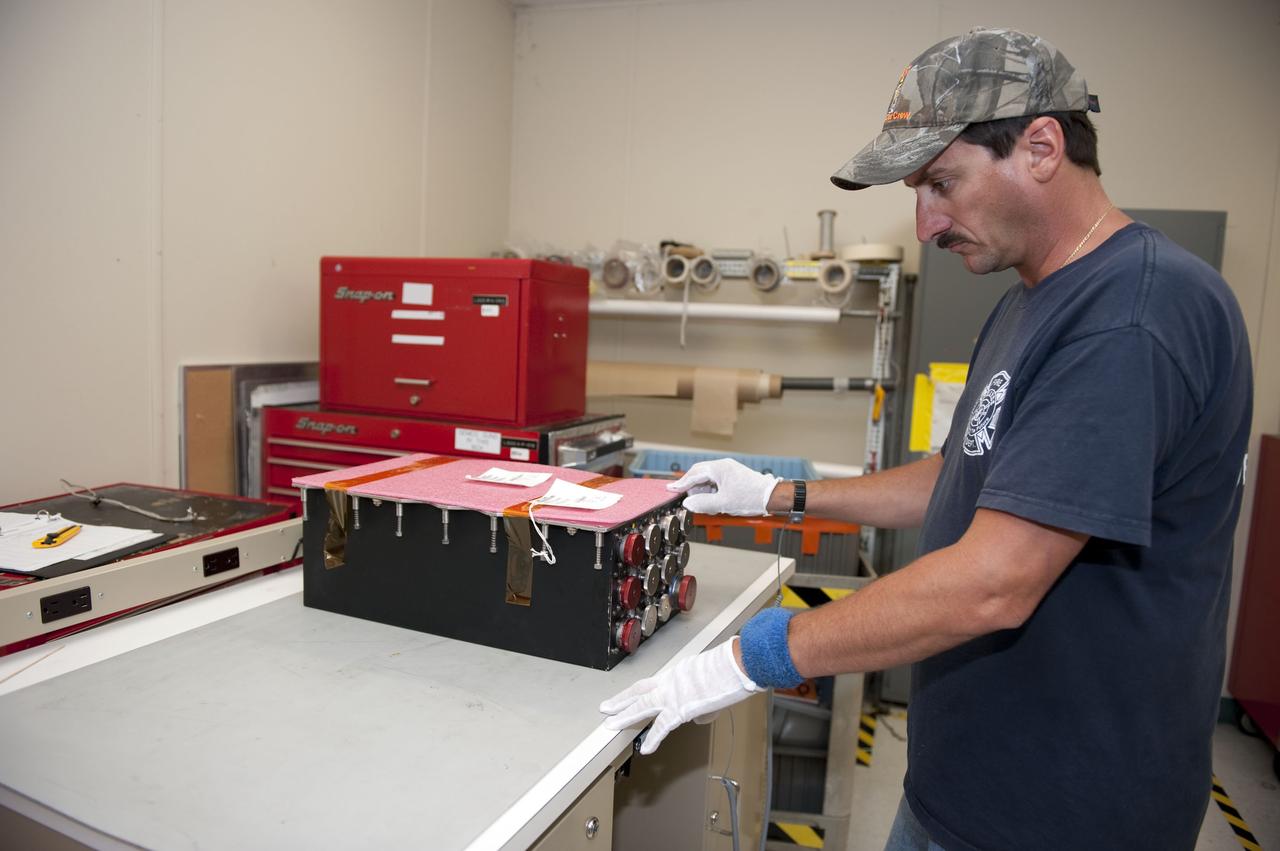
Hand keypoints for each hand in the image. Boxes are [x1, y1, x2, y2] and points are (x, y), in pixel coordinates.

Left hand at [599, 639, 761, 754]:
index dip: (639, 692)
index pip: (652, 684)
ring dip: (625, 715)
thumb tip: (699, 717)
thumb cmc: (730, 668)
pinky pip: (663, 726)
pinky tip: (645, 748)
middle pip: (640, 691)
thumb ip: (701, 701)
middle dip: (622, 701)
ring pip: (642, 705)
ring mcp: (673, 694)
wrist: (735, 665)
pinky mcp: (681, 708)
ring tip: (610, 724)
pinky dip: (653, 738)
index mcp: (678, 672)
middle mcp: (671, 681)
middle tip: (606, 708)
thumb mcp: (711, 680)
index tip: (628, 697)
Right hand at [666, 458, 777, 515]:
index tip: (671, 489)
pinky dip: (712, 491)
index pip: (694, 474)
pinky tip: (716, 501)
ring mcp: (729, 470)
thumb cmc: (751, 498)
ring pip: (707, 479)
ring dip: (704, 491)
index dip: (682, 483)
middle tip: (691, 501)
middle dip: (694, 488)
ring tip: (709, 504)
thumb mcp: (723, 504)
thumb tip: (687, 503)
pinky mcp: (733, 476)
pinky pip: (716, 482)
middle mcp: (723, 466)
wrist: (771, 497)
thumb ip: (702, 503)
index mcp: (720, 468)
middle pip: (700, 474)